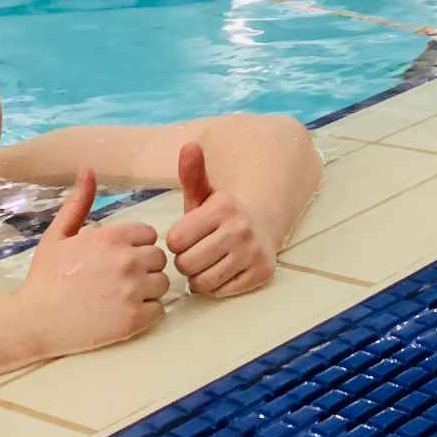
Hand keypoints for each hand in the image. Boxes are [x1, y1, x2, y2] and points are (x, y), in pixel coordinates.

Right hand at [21, 168, 167, 352]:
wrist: (32, 322)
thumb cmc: (45, 277)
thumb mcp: (58, 234)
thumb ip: (79, 202)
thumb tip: (88, 169)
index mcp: (113, 236)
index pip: (150, 235)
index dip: (135, 247)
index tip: (116, 260)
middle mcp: (127, 260)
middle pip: (159, 259)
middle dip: (143, 268)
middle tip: (118, 281)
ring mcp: (132, 291)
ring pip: (162, 284)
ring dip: (147, 291)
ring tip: (120, 298)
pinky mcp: (134, 320)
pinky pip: (159, 311)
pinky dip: (146, 314)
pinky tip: (123, 314)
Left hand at [165, 142, 276, 297]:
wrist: (263, 225)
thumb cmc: (222, 214)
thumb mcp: (204, 194)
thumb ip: (192, 173)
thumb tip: (189, 145)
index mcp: (222, 206)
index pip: (174, 241)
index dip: (177, 241)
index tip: (189, 235)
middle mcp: (241, 228)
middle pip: (186, 263)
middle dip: (186, 260)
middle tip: (197, 251)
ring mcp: (253, 252)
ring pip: (202, 282)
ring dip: (199, 276)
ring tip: (208, 262)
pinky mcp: (261, 272)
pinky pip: (220, 292)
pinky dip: (217, 286)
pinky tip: (223, 270)